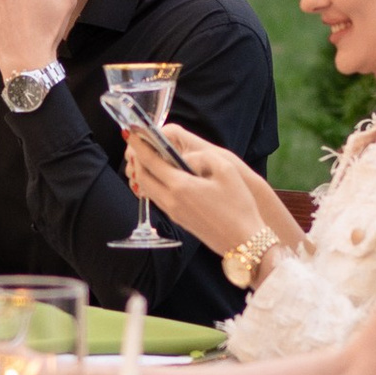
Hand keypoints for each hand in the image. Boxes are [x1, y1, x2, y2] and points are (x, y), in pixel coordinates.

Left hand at [123, 122, 290, 260]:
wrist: (243, 241)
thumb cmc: (239, 205)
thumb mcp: (226, 170)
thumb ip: (202, 157)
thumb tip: (186, 156)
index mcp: (180, 186)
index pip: (150, 161)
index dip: (139, 145)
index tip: (132, 133)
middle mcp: (171, 200)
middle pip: (142, 177)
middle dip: (137, 159)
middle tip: (137, 145)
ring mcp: (173, 213)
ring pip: (147, 190)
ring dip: (143, 173)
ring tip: (147, 159)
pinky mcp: (178, 220)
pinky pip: (157, 199)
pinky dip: (152, 185)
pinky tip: (162, 178)